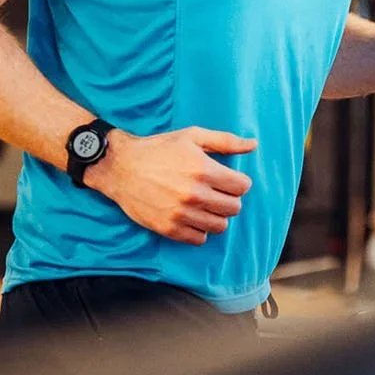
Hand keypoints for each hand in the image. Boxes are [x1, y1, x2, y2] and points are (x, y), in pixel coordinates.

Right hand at [85, 126, 255, 244]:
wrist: (121, 167)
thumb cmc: (159, 149)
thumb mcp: (192, 136)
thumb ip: (226, 141)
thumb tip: (254, 145)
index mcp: (204, 170)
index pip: (242, 187)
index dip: (238, 182)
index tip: (229, 180)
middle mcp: (195, 194)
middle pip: (234, 208)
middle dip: (229, 199)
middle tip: (216, 192)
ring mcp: (181, 214)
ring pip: (220, 226)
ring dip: (216, 215)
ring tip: (205, 204)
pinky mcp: (169, 229)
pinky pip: (199, 239)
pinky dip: (200, 229)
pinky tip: (192, 215)